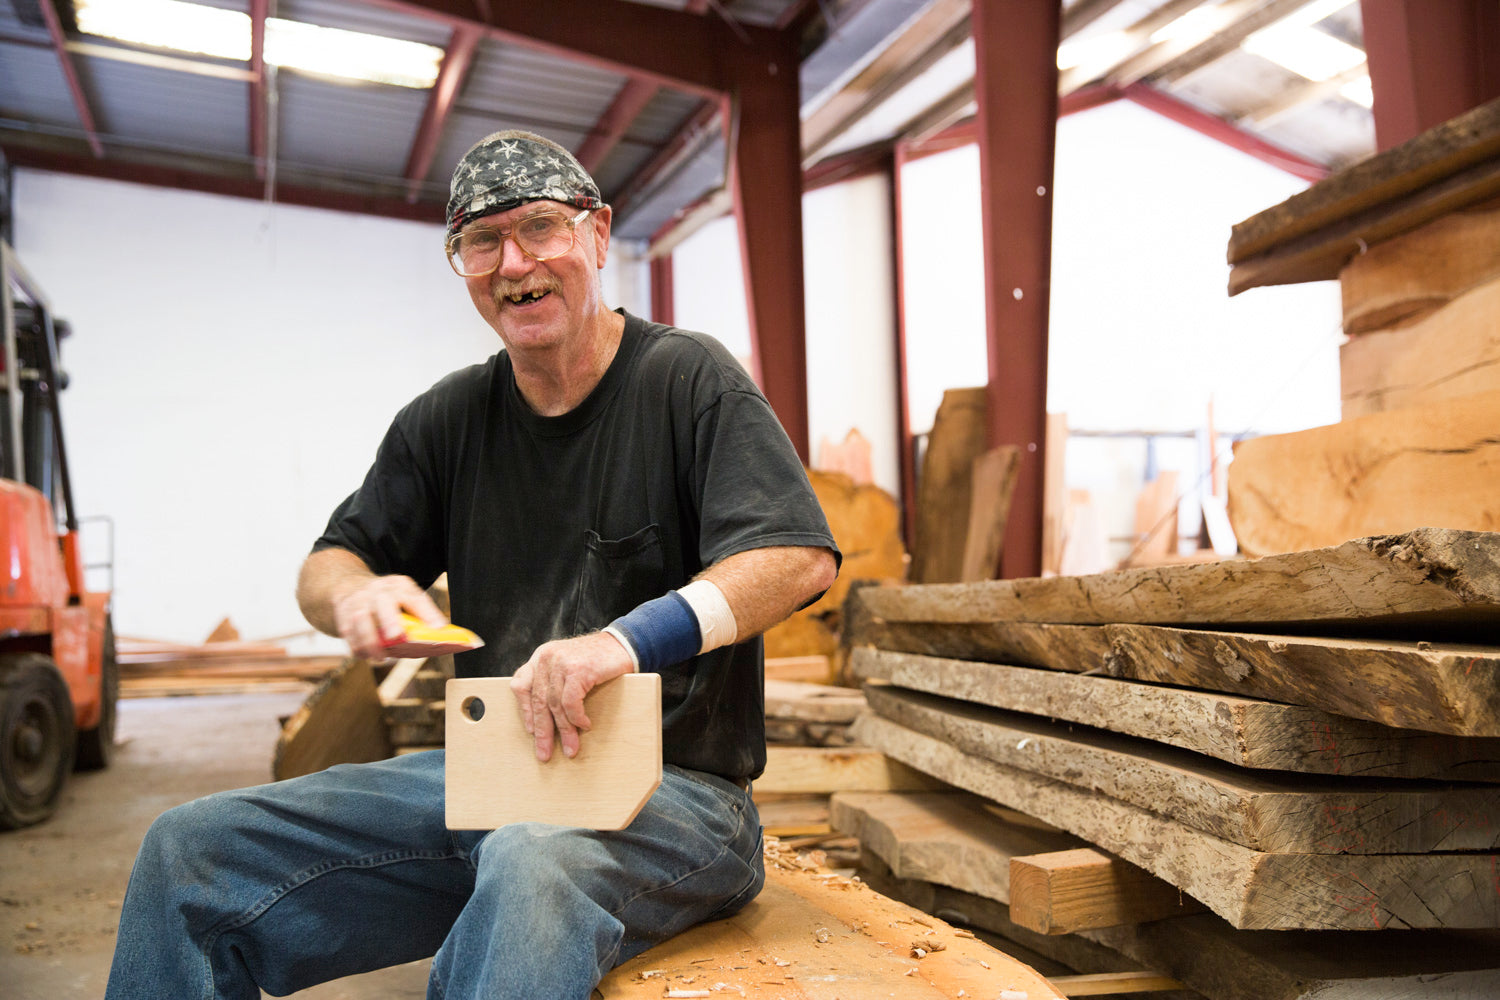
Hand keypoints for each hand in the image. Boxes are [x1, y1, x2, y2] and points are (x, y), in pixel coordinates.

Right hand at [330, 574, 446, 659]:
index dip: (428, 613)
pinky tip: (365, 655)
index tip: (439, 627)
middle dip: (390, 620)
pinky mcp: (343, 612)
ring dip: (370, 642)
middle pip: (384, 604)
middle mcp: (379, 591)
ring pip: (361, 620)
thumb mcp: (404, 598)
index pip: (416, 598)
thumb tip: (434, 638)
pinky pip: (347, 631)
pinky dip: (356, 646)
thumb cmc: (387, 600)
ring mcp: (359, 600)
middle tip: (396, 636)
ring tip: (380, 657)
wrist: (352, 585)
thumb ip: (417, 616)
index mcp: (400, 586)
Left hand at [510, 632, 633, 761]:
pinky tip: (585, 726)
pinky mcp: (578, 670)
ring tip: (571, 748)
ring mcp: (562, 663)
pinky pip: (571, 703)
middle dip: (542, 731)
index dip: (524, 710)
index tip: (531, 731)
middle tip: (544, 753)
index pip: (521, 685)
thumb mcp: (568, 665)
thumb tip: (546, 718)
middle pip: (538, 700)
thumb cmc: (597, 659)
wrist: (624, 644)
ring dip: (564, 731)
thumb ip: (553, 681)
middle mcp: (547, 657)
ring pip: (555, 705)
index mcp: (541, 657)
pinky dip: (577, 718)